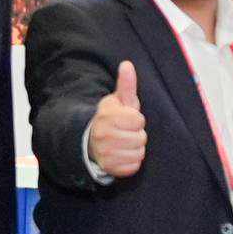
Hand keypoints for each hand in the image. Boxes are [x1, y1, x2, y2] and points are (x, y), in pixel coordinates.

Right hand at [85, 60, 148, 181]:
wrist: (91, 141)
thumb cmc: (111, 119)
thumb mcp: (117, 101)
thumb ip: (126, 85)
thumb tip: (127, 64)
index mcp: (107, 117)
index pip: (139, 120)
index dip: (136, 119)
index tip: (127, 119)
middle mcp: (103, 136)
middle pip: (141, 138)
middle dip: (136, 134)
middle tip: (125, 133)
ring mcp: (105, 154)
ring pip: (139, 153)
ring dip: (135, 149)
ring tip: (124, 143)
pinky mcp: (109, 169)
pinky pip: (134, 167)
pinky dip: (131, 162)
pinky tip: (122, 154)